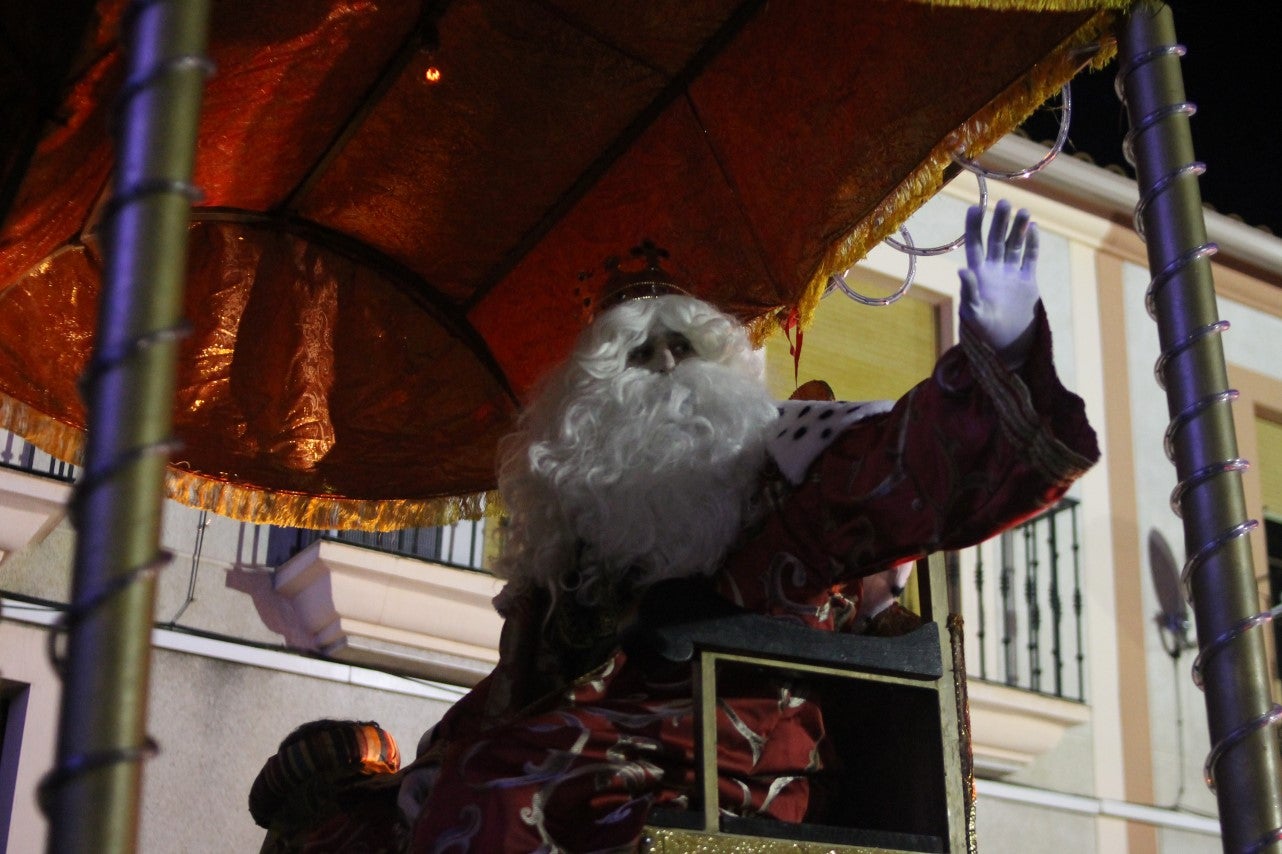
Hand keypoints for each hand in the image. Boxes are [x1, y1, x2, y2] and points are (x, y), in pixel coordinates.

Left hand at [959, 200, 1039, 368]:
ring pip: (1014, 245)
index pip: (974, 245)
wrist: (1006, 348)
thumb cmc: (983, 333)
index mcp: (978, 275)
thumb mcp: (974, 313)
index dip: (973, 226)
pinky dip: (1033, 244)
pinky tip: (1034, 229)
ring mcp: (1011, 275)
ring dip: (1018, 228)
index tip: (974, 207)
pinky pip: (1030, 258)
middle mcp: (994, 270)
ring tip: (1023, 211)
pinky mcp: (1027, 282)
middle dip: (999, 221)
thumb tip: (962, 270)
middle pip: (996, 239)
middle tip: (1004, 202)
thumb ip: (969, 292)